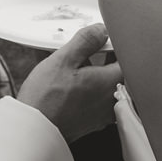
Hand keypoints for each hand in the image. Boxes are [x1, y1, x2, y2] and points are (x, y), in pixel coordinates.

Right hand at [16, 23, 119, 142]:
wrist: (35, 130)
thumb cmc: (47, 98)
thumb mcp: (64, 59)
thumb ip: (86, 41)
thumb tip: (100, 30)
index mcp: (111, 82)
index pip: (127, 57)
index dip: (115, 45)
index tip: (103, 39)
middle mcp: (112, 99)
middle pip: (118, 72)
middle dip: (104, 59)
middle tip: (86, 52)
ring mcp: (104, 114)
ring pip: (107, 86)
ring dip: (96, 75)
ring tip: (76, 69)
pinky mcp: (93, 122)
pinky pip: (98, 100)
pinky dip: (90, 91)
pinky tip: (72, 87)